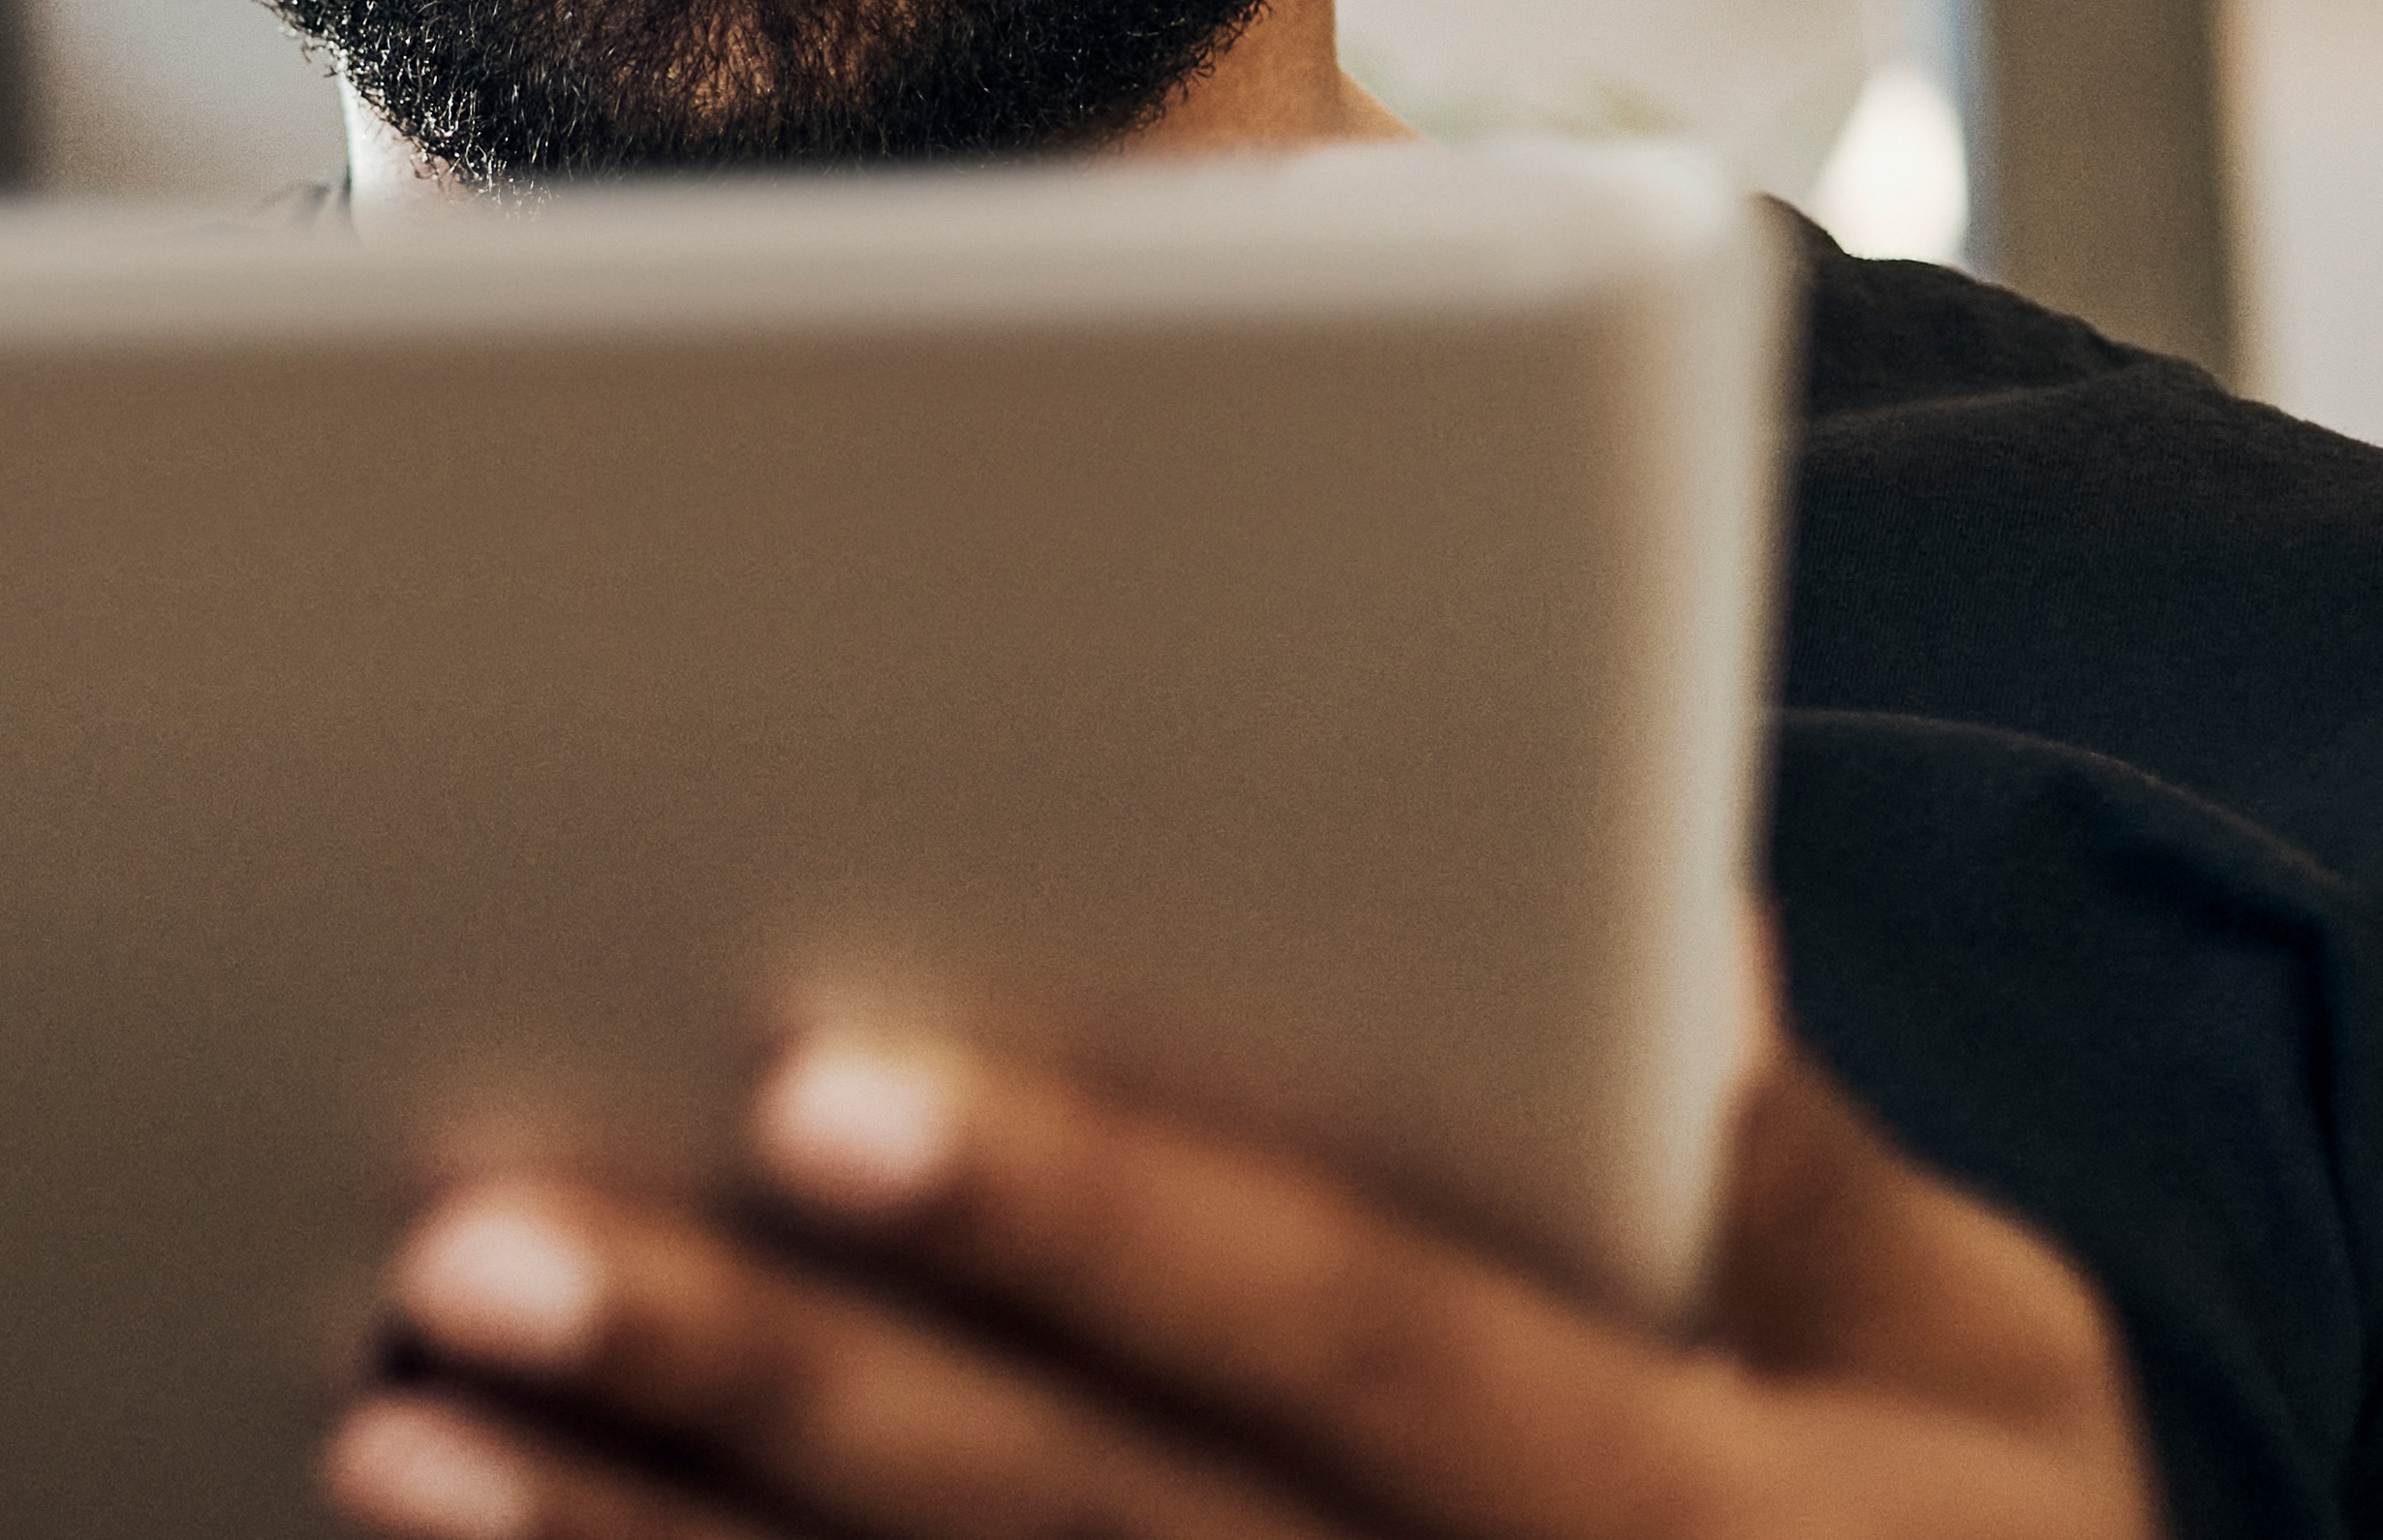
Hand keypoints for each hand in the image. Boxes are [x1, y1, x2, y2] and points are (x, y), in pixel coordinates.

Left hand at [324, 1017, 2147, 1539]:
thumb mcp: (1983, 1395)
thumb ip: (1786, 1177)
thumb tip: (1664, 905)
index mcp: (1674, 1511)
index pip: (1344, 1338)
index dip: (1087, 1211)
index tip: (826, 1079)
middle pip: (1067, 1526)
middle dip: (760, 1381)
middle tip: (475, 1234)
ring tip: (399, 1419)